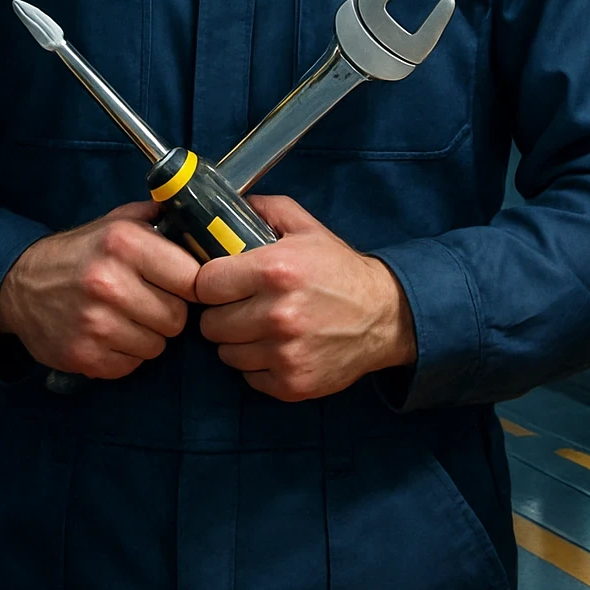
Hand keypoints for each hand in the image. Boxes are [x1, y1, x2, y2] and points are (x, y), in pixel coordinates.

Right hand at [0, 201, 199, 379]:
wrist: (19, 285)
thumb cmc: (78, 253)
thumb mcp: (114, 223)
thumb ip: (156, 218)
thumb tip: (198, 219)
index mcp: (123, 243)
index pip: (192, 278)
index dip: (193, 285)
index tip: (183, 286)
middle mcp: (109, 283)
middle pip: (177, 318)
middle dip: (169, 313)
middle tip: (150, 302)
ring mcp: (96, 324)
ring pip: (157, 346)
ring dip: (148, 336)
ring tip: (127, 318)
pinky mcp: (83, 355)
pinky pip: (131, 365)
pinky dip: (125, 355)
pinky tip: (110, 335)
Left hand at [195, 194, 416, 401]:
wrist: (384, 316)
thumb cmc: (340, 271)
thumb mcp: (306, 228)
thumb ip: (267, 209)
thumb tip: (229, 205)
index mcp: (274, 270)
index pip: (205, 284)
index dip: (209, 284)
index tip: (219, 285)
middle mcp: (276, 314)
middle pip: (210, 324)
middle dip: (222, 314)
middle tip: (241, 307)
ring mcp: (284, 353)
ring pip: (226, 354)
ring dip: (238, 342)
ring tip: (260, 328)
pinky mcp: (292, 384)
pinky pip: (249, 378)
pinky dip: (258, 366)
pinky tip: (277, 348)